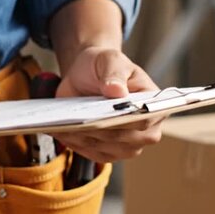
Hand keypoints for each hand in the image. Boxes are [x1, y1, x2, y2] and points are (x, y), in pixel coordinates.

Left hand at [52, 46, 163, 162]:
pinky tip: (61, 132)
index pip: (144, 120)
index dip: (126, 121)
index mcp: (154, 105)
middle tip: (78, 124)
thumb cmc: (104, 65)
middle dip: (100, 132)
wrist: (87, 74)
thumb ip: (114, 74)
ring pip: (106, 149)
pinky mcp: (106, 150)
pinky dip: (75, 144)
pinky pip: (91, 153)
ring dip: (84, 140)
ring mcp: (127, 144)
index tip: (105, 118)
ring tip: (64, 127)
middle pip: (124, 140)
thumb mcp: (109, 60)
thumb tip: (117, 91)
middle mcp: (146, 130)